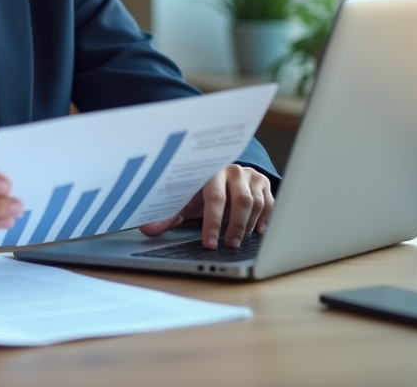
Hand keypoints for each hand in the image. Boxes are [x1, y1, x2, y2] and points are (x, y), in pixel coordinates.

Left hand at [138, 164, 273, 247]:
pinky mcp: (264, 182)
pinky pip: (270, 202)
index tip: (210, 243)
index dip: (212, 223)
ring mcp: (250, 176)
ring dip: (249, 224)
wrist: (221, 173)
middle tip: (230, 245)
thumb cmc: (201, 190)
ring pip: (256, 203)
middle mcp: (232, 171)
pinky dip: (265, 219)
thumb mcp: (184, 201)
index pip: (214, 198)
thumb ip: (168, 216)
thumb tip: (147, 229)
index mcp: (210, 173)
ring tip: (240, 240)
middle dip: (235, 226)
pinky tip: (257, 231)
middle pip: (241, 201)